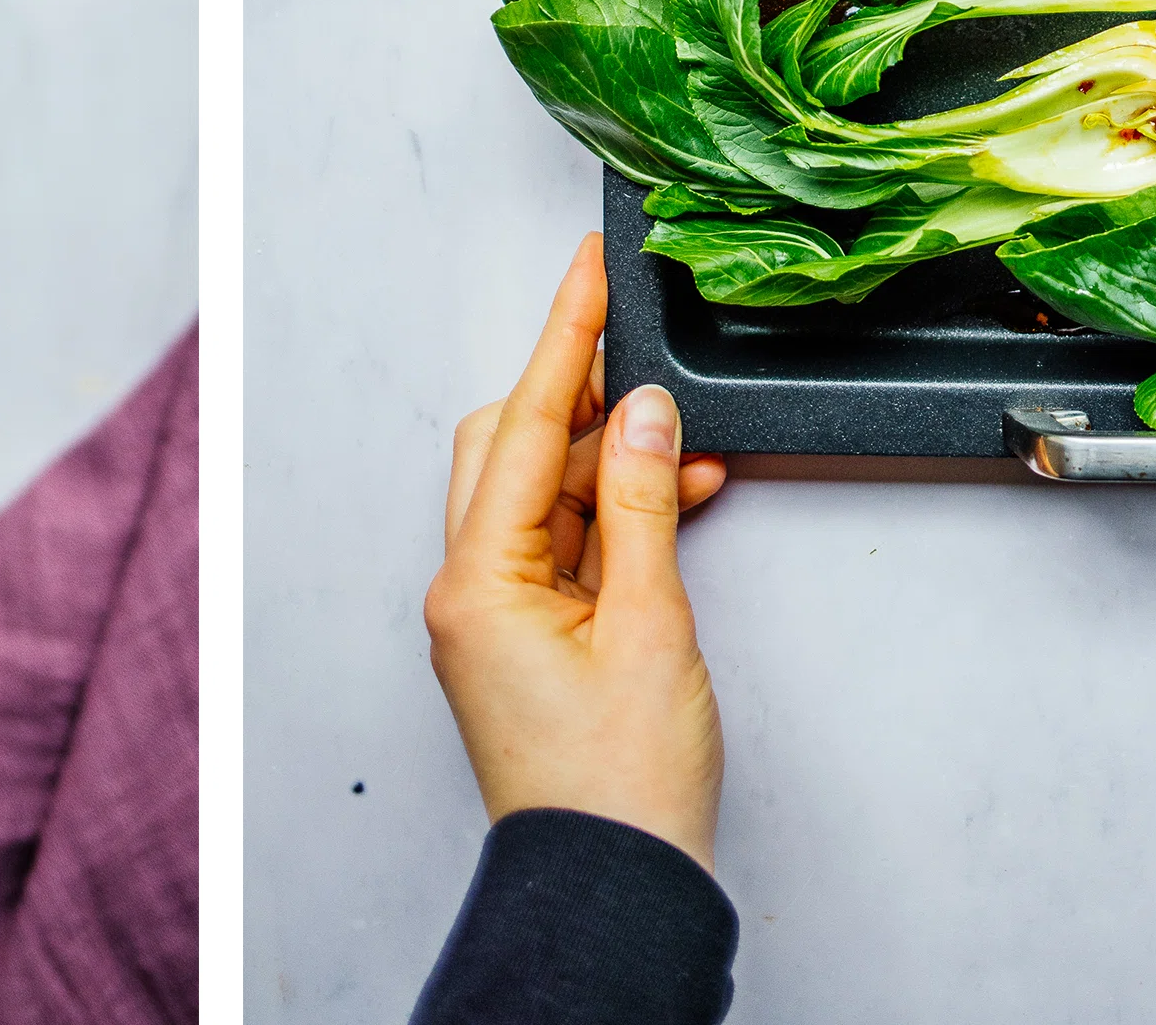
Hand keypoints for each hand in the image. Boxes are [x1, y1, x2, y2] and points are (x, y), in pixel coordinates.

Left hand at [423, 235, 730, 869]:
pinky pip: (565, 544)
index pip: (525, 426)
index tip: (589, 269)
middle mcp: (470, 591)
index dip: (564, 338)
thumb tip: (643, 411)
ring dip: (611, 458)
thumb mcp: (651, 625)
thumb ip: (644, 505)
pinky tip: (677, 490)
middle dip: (581, 395)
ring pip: (545, 494)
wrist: (613, 885)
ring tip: (685, 435)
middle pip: (514, 447)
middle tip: (641, 344)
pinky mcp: (527, 639)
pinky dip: (615, 513)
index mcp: (478, 581)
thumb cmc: (622, 784)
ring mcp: (495, 616)